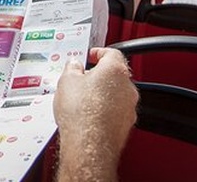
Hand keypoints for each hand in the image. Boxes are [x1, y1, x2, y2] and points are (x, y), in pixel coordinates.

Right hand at [53, 48, 137, 180]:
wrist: (88, 144)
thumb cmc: (81, 113)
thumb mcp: (67, 81)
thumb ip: (72, 68)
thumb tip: (74, 65)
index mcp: (115, 70)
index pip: (112, 53)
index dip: (99, 52)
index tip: (91, 55)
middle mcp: (127, 88)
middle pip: (115, 75)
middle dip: (99, 76)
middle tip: (83, 79)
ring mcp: (129, 108)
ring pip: (116, 95)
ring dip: (102, 95)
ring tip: (82, 100)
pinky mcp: (125, 126)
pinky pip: (115, 113)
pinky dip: (104, 112)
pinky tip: (88, 117)